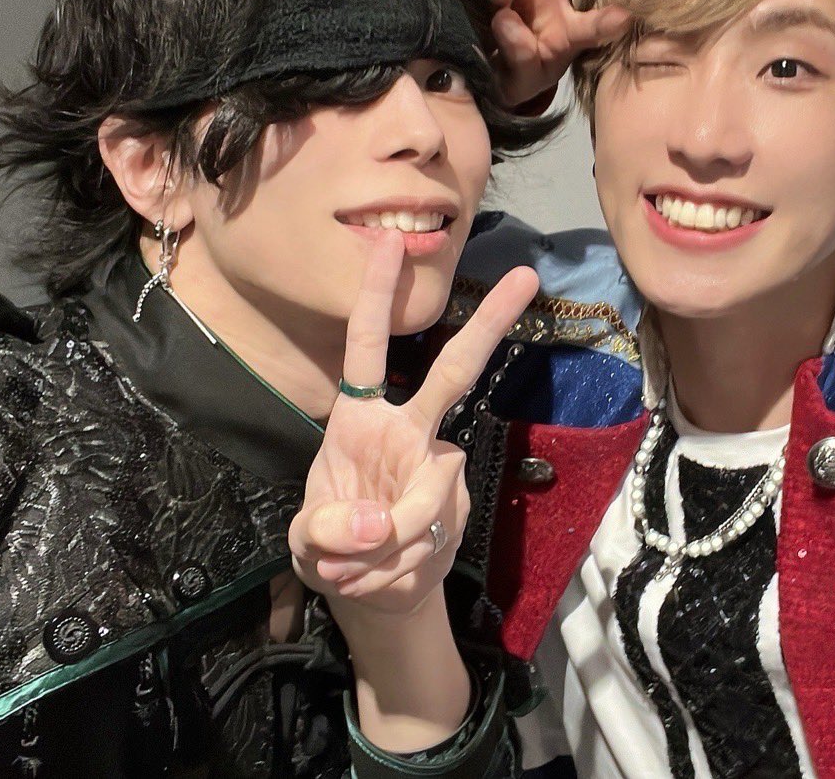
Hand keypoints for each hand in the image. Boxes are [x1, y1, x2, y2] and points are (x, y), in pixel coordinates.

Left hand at [289, 234, 537, 620]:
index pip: (368, 344)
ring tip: (351, 569)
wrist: (371, 594)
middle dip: (488, 324)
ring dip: (381, 545)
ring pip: (425, 495)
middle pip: (452, 372)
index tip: (392, 241)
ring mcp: (438, 469)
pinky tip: (381, 578)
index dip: (378, 294)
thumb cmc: (333, 547)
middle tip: (527, 277)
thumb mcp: (308, 541)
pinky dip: (391, 569)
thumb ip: (331, 530)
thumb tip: (378, 524)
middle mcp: (407, 432)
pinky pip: (426, 537)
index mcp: (359, 417)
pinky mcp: (455, 508)